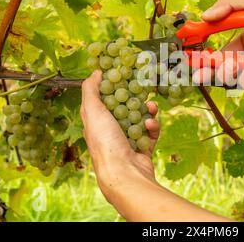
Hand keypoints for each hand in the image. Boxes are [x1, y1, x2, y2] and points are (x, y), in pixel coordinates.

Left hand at [81, 71, 159, 204]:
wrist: (124, 172)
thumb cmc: (105, 141)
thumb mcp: (92, 110)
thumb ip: (91, 90)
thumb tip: (95, 72)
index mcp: (96, 122)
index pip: (104, 99)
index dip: (113, 86)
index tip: (123, 74)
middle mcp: (110, 131)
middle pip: (124, 108)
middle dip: (134, 97)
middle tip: (143, 86)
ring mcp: (127, 140)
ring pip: (140, 119)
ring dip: (146, 110)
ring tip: (151, 106)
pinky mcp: (142, 148)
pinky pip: (150, 133)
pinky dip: (152, 126)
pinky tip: (150, 123)